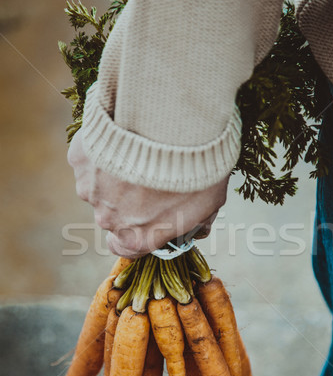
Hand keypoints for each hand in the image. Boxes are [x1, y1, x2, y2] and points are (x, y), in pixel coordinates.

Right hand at [67, 130, 228, 257]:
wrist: (168, 127)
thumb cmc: (193, 170)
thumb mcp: (209, 203)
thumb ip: (198, 222)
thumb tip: (198, 230)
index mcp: (136, 237)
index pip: (125, 248)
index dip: (135, 234)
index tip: (146, 219)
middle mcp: (108, 219)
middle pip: (114, 215)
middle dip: (129, 199)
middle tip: (150, 176)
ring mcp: (91, 188)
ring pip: (101, 186)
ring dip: (115, 174)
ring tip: (139, 153)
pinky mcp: (80, 159)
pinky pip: (91, 159)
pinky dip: (104, 151)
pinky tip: (124, 137)